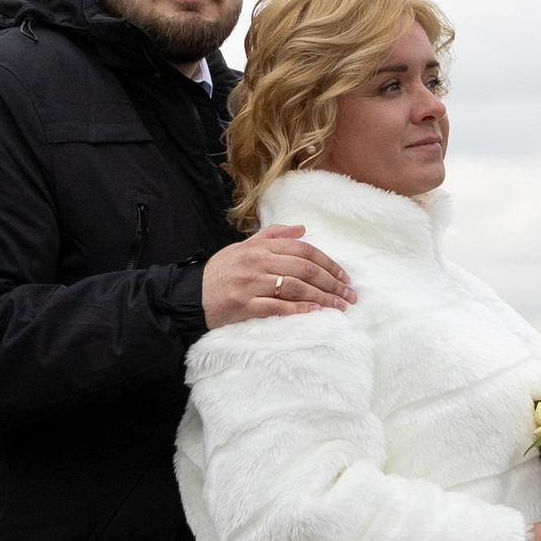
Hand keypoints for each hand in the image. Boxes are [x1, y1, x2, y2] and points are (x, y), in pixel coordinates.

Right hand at [201, 226, 354, 327]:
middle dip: (332, 282)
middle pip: (305, 268)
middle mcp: (258, 262)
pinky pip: (277, 306)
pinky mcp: (245, 305)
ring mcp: (251, 284)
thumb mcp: (244, 246)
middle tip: (349, 295)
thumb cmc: (221, 272)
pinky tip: (315, 312)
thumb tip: (302, 228)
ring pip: (295, 287)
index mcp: (260, 247)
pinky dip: (299, 309)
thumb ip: (274, 235)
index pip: (304, 250)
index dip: (328, 263)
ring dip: (322, 298)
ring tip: (339, 306)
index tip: (344, 276)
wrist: (191, 295)